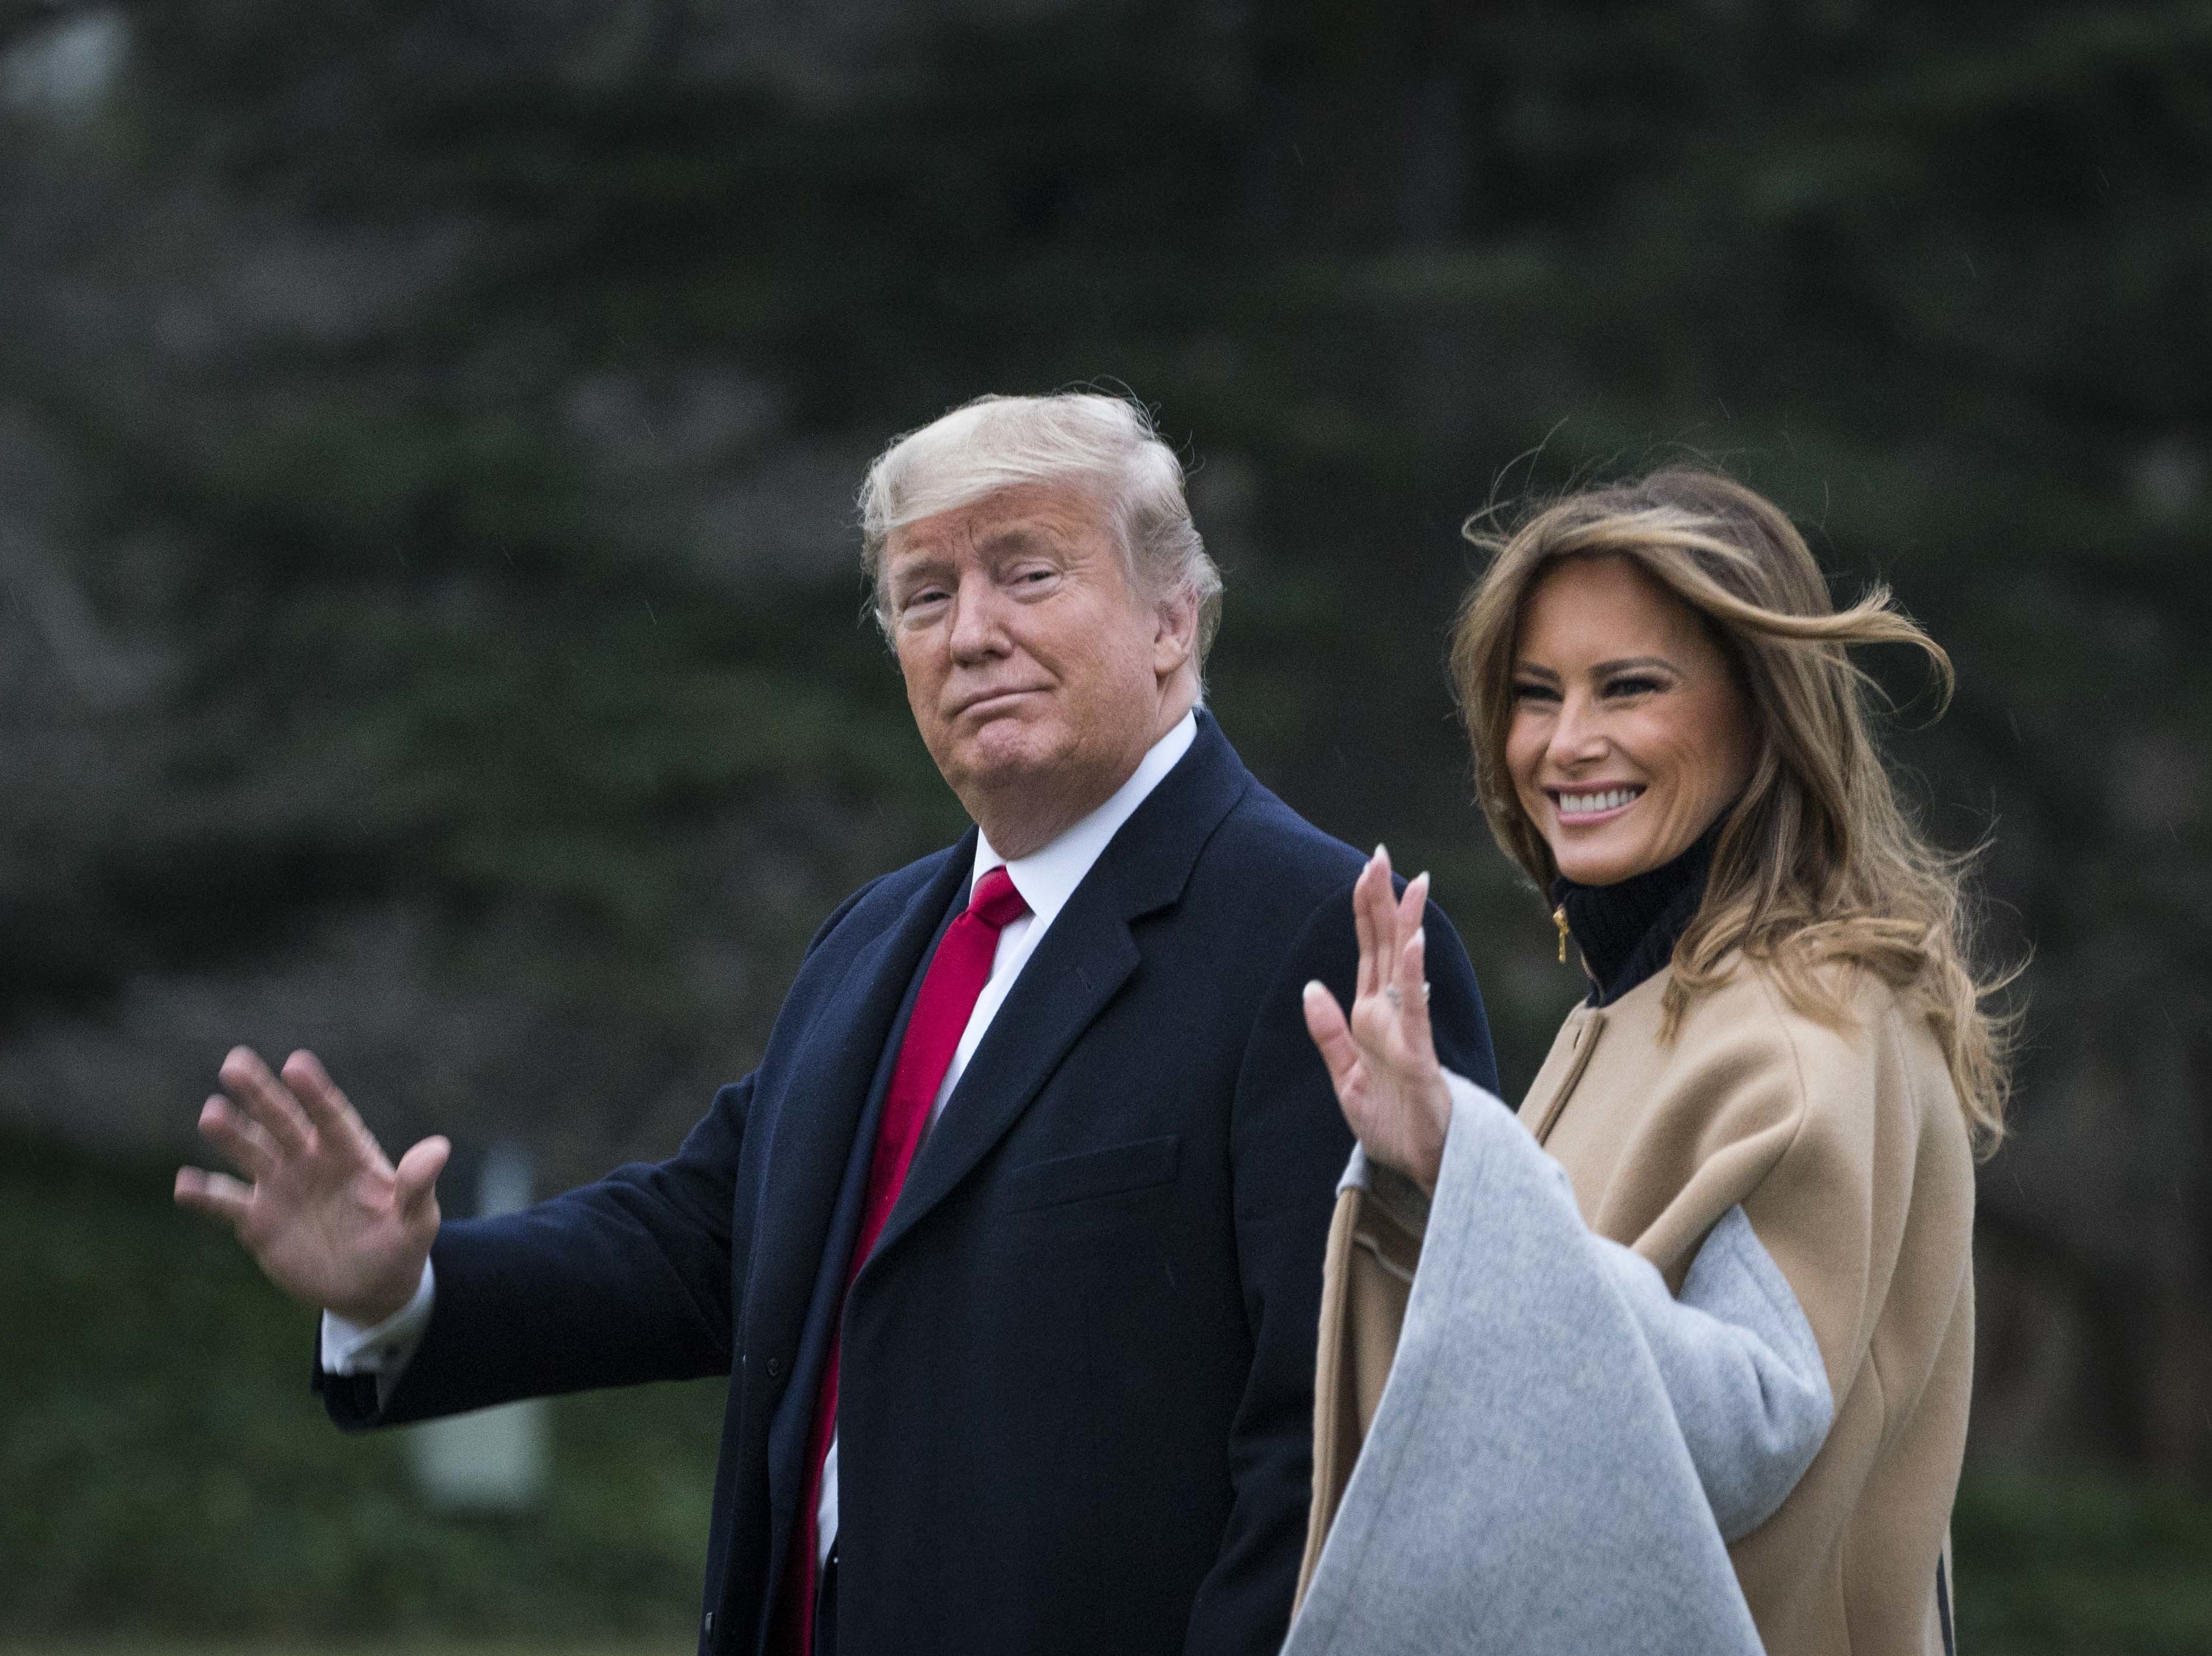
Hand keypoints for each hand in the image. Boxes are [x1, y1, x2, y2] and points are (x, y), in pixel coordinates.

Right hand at [174, 1046, 447, 1326]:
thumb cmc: (400, 1245)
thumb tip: (439, 1148)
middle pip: (282, 1121)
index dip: (314, 1091)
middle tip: (235, 1063)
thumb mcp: (417, 1221)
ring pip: (251, 1152)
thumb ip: (418, 1186)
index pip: (330, 1115)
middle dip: (261, 1093)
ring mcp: (281, 1187)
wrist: (370, 1287)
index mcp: (350, 1154)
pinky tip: (184, 1183)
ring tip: (211, 1113)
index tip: (296, 1064)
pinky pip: (227, 1202)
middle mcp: (310, 1161)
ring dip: (231, 1135)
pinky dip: (206, 1194)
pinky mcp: (258, 1220)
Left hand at [1302, 847, 1453, 1194]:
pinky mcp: (1420, 1056)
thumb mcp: (1345, 1079)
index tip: (1365, 868)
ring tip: (1409, 883)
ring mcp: (1408, 1032)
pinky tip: (1414, 945)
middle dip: (1383, 900)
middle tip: (1380, 854)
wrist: (1422, 1164)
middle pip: (1388, 946)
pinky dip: (1415, 976)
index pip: (1369, 950)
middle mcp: (1392, 1015)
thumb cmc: (1391, 1123)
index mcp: (1371, 1017)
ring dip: (1407, 925)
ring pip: (1406, 967)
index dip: (1365, 909)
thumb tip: (1311, 987)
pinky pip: (1415, 1010)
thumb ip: (1328, 1033)